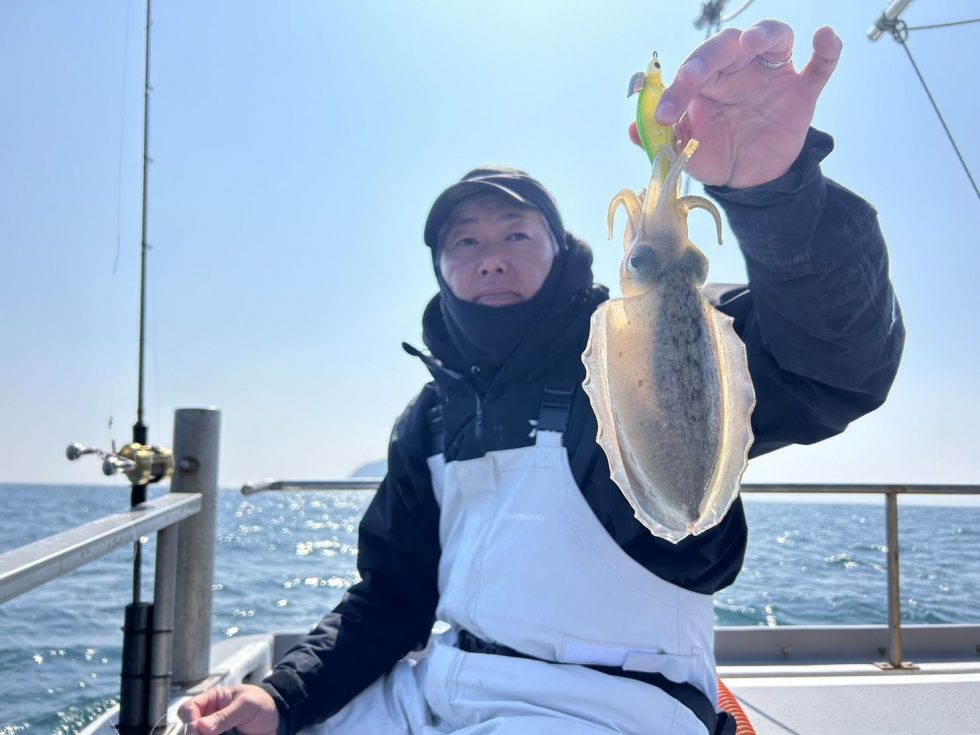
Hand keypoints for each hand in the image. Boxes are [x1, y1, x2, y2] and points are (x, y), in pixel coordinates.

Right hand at [178, 684, 278, 734]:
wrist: (277, 719)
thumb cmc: (262, 704)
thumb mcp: (246, 705)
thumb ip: (225, 715)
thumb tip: (201, 727)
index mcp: (212, 700)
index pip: (189, 708)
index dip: (189, 719)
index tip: (197, 729)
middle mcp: (208, 718)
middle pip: (189, 730)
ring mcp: (213, 732)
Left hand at [630, 21, 841, 188]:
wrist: (749, 179)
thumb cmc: (715, 153)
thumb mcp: (686, 149)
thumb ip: (662, 137)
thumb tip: (633, 128)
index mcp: (708, 78)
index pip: (691, 70)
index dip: (675, 90)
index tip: (662, 116)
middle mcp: (740, 68)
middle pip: (726, 45)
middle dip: (706, 58)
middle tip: (691, 78)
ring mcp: (774, 76)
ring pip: (774, 37)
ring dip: (763, 34)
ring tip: (751, 42)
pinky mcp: (802, 93)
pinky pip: (820, 66)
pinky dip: (827, 50)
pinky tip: (825, 36)